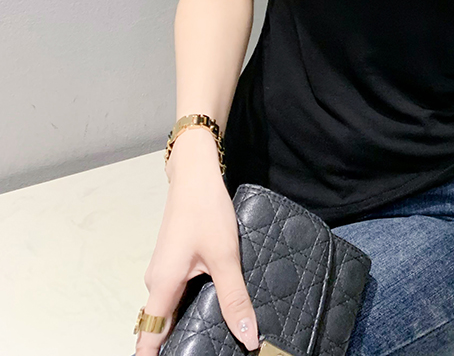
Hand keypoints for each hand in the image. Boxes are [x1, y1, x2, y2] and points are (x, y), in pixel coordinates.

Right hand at [135, 133, 260, 354]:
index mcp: (162, 286)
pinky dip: (189, 305)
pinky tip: (212, 307)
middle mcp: (156, 282)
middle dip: (176, 346)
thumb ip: (234, 298)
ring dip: (184, 324)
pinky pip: (176, 293)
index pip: (148, 339)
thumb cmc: (205, 210)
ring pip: (169, 309)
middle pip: (159, 327)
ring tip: (211, 339)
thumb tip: (247, 337)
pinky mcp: (174, 260)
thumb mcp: (225, 257)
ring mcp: (164, 270)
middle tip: (205, 352)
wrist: (196, 175)